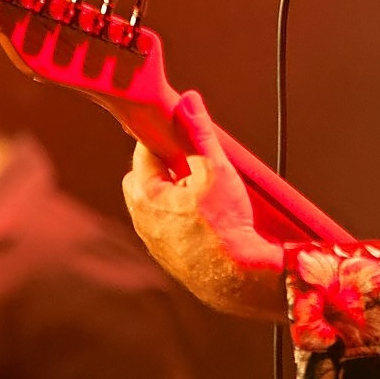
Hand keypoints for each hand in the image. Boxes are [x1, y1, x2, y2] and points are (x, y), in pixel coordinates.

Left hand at [122, 91, 286, 319]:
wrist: (238, 277)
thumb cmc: (225, 225)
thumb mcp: (216, 169)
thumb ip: (200, 133)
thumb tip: (188, 101)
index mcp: (145, 194)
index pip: (144, 151)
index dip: (165, 139)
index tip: (183, 135)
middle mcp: (141, 219)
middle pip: (145, 178)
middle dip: (166, 167)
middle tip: (195, 164)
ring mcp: (153, 240)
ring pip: (156, 203)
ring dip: (174, 193)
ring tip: (205, 191)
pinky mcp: (168, 257)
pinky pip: (167, 226)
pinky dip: (181, 216)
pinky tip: (207, 217)